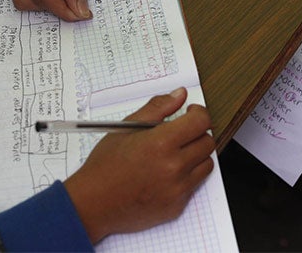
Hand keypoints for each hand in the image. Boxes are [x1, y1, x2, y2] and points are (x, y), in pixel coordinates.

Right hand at [64, 88, 214, 242]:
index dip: (198, 113)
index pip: (201, 121)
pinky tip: (165, 175)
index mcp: (161, 143)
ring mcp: (177, 189)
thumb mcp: (126, 128)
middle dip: (197, 133)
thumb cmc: (106, 165)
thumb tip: (180, 95)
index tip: (191, 113)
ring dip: (196, 155)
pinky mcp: (177, 206)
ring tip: (174, 154)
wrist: (94, 203)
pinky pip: (194, 185)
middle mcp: (174, 167)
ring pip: (206, 164)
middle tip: (180, 134)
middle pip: (208, 142)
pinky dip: (186, 177)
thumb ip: (157, 108)